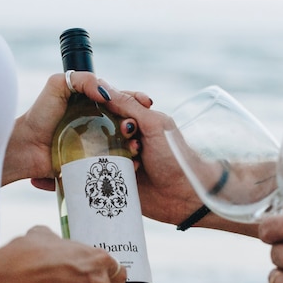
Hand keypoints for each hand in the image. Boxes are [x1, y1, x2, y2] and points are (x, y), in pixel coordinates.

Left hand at [2, 72, 150, 188]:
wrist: (26, 147)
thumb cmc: (40, 114)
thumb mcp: (58, 85)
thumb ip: (82, 79)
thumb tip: (107, 92)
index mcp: (95, 105)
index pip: (122, 100)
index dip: (136, 101)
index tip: (146, 102)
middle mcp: (100, 124)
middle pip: (128, 122)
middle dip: (139, 124)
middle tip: (136, 127)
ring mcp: (100, 146)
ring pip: (127, 144)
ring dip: (136, 145)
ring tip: (135, 147)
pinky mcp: (96, 164)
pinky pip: (118, 164)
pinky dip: (128, 164)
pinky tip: (132, 163)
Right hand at [101, 85, 217, 224]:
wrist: (183, 196)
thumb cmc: (174, 157)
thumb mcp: (154, 125)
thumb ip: (129, 105)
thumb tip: (103, 87)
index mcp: (140, 120)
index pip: (113, 104)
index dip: (109, 105)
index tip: (111, 109)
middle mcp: (128, 137)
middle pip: (102, 125)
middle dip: (112, 130)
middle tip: (131, 137)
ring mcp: (121, 157)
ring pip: (99, 147)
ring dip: (112, 150)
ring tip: (134, 158)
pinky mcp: (116, 176)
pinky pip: (100, 168)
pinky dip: (108, 168)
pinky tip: (124, 171)